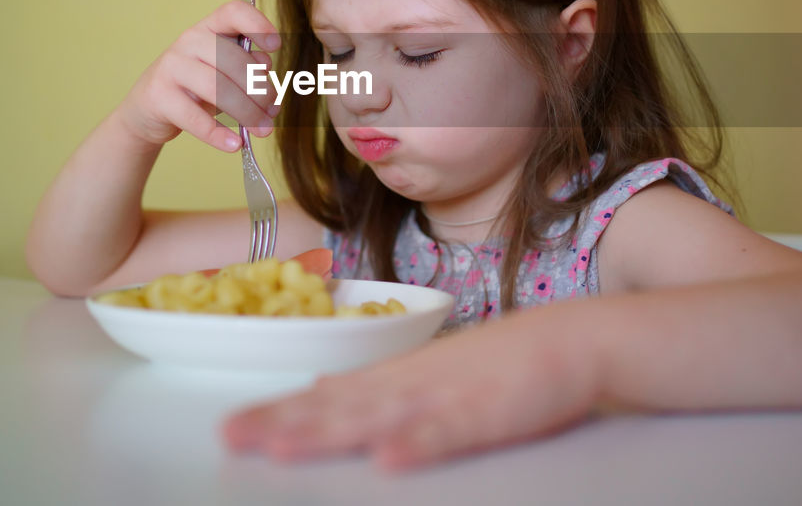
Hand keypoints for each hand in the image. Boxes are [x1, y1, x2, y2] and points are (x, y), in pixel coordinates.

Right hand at [116, 1, 280, 149]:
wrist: (149, 109)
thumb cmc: (196, 87)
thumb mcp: (224, 74)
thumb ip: (249, 72)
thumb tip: (270, 88)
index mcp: (210, 28)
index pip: (233, 12)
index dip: (257, 24)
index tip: (275, 47)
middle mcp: (189, 41)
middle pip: (233, 60)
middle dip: (260, 90)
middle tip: (272, 112)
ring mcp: (171, 67)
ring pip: (218, 89)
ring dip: (246, 113)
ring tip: (262, 130)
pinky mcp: (159, 96)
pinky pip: (195, 118)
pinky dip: (219, 134)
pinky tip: (235, 144)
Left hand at [220, 299, 603, 470]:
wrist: (570, 341)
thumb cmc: (498, 363)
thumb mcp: (428, 371)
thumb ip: (375, 386)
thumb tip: (318, 390)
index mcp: (396, 377)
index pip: (325, 397)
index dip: (277, 412)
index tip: (230, 428)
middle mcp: (411, 383)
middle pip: (338, 407)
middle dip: (283, 424)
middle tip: (232, 438)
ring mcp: (448, 396)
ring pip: (379, 416)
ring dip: (330, 432)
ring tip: (284, 447)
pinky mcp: (489, 412)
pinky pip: (450, 433)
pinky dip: (419, 446)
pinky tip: (388, 460)